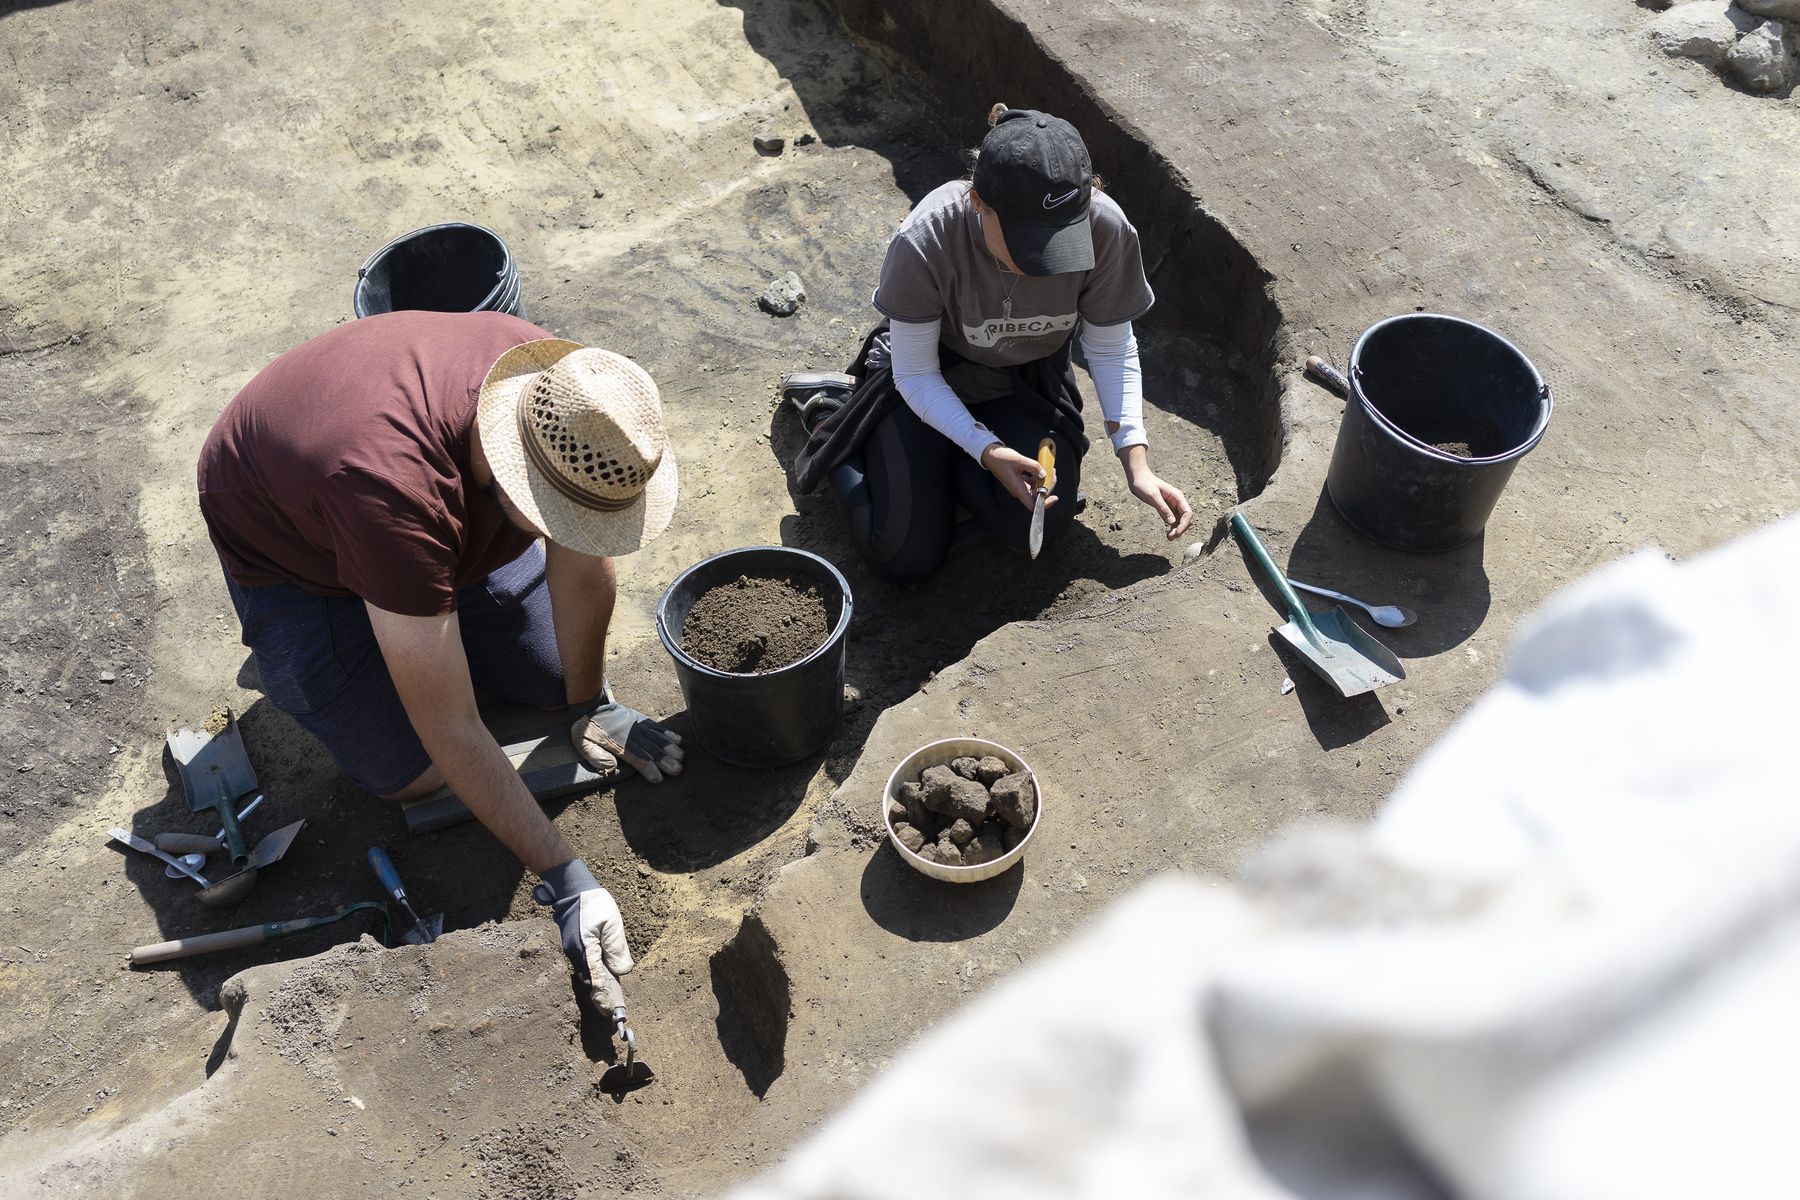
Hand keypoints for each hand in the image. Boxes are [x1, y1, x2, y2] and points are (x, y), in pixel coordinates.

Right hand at [533, 860, 632, 1011]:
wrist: (573, 890)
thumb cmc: (594, 904)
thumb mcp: (611, 922)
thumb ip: (616, 947)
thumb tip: (622, 970)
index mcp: (586, 950)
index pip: (598, 981)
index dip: (606, 998)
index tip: (614, 1013)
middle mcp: (577, 956)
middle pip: (591, 983)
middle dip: (602, 999)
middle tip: (613, 1016)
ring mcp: (574, 953)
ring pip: (588, 977)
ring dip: (599, 991)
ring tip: (609, 1007)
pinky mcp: (575, 949)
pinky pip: (586, 968)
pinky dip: (594, 979)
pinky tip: (601, 986)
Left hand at [571, 690, 683, 782]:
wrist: (590, 705)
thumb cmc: (586, 730)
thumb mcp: (582, 743)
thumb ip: (595, 756)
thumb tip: (610, 766)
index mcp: (617, 743)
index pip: (636, 757)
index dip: (648, 768)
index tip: (658, 778)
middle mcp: (631, 735)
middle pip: (651, 749)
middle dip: (665, 760)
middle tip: (678, 770)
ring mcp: (637, 726)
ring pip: (657, 738)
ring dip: (670, 748)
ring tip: (682, 757)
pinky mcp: (641, 720)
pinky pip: (656, 727)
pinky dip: (668, 734)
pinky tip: (679, 741)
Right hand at [981, 442, 1057, 511]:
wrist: (991, 455)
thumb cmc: (1001, 459)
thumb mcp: (1019, 460)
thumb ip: (1033, 467)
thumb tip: (1044, 474)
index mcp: (1018, 489)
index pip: (1032, 505)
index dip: (1044, 504)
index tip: (1053, 497)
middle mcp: (1019, 490)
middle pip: (1037, 496)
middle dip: (1048, 486)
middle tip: (1052, 473)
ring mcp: (1020, 486)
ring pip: (1036, 489)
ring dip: (1044, 481)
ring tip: (1049, 469)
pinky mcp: (1020, 481)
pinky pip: (1032, 483)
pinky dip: (1038, 477)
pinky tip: (1041, 469)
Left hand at [1123, 454, 1193, 539]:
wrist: (1138, 478)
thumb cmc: (1144, 484)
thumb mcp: (1153, 496)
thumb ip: (1163, 509)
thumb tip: (1172, 522)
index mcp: (1177, 496)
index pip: (1187, 513)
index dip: (1184, 524)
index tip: (1177, 533)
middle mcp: (1177, 501)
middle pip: (1185, 518)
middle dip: (1181, 528)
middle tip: (1171, 537)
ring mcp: (1172, 504)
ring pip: (1180, 520)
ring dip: (1177, 529)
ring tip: (1169, 538)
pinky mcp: (1166, 507)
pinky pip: (1173, 519)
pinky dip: (1172, 527)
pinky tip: (1168, 533)